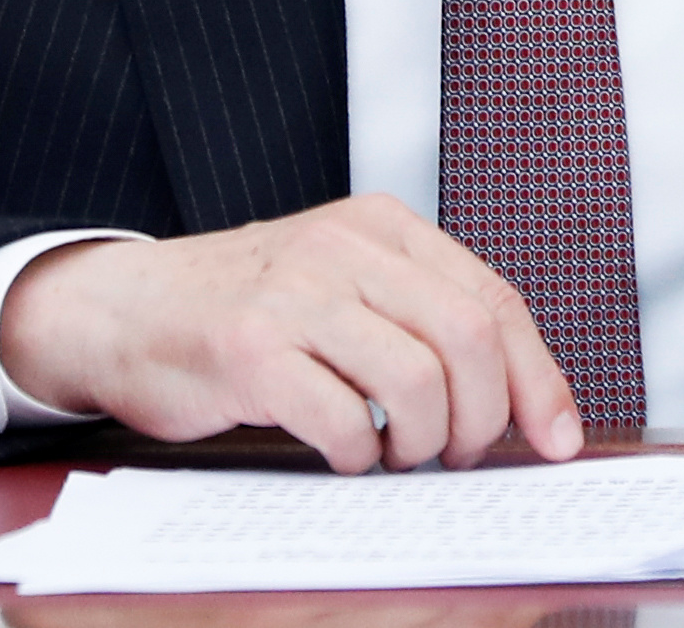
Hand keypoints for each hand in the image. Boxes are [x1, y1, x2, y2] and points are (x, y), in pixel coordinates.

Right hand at [0, 195, 581, 472]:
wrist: (125, 308)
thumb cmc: (247, 310)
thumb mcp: (342, 283)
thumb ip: (417, 317)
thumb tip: (517, 398)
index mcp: (382, 226)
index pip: (492, 299)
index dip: (537, 376)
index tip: (558, 436)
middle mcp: (345, 249)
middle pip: (467, 338)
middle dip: (484, 416)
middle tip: (459, 453)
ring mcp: (296, 295)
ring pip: (416, 379)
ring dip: (422, 441)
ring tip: (398, 456)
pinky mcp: (249, 349)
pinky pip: (340, 417)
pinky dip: (356, 454)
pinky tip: (342, 453)